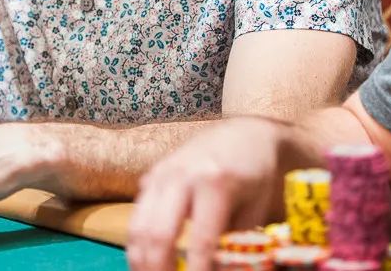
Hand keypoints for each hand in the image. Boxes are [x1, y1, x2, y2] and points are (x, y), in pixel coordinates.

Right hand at [126, 117, 285, 270]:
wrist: (242, 133)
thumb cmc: (254, 175)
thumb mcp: (254, 210)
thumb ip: (235, 245)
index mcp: (214, 183)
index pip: (200, 241)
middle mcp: (181, 176)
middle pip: (158, 235)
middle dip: (160, 270)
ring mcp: (161, 174)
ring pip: (138, 227)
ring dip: (141, 262)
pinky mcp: (150, 177)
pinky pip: (136, 217)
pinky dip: (137, 245)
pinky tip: (147, 262)